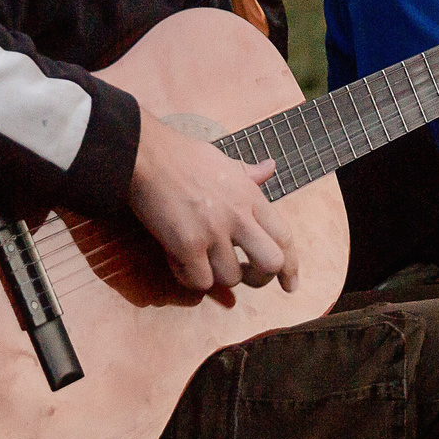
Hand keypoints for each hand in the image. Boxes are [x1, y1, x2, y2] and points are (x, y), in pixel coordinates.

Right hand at [129, 106, 295, 292]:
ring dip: (217, 275)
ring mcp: (213, 231)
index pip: (285, 237)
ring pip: (232, 278)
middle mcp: (238, 216)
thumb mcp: (224, 162)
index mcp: (250, 196)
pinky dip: (190, 277)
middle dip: (261, 278)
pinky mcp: (187, 245)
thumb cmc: (182, 157)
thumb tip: (270, 167)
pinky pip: (200, 282)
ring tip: (201, 259)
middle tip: (246, 276)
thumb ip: (249, 173)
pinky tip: (179, 260)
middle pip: (271, 263)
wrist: (146, 154)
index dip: (291, 266)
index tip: (290, 284)